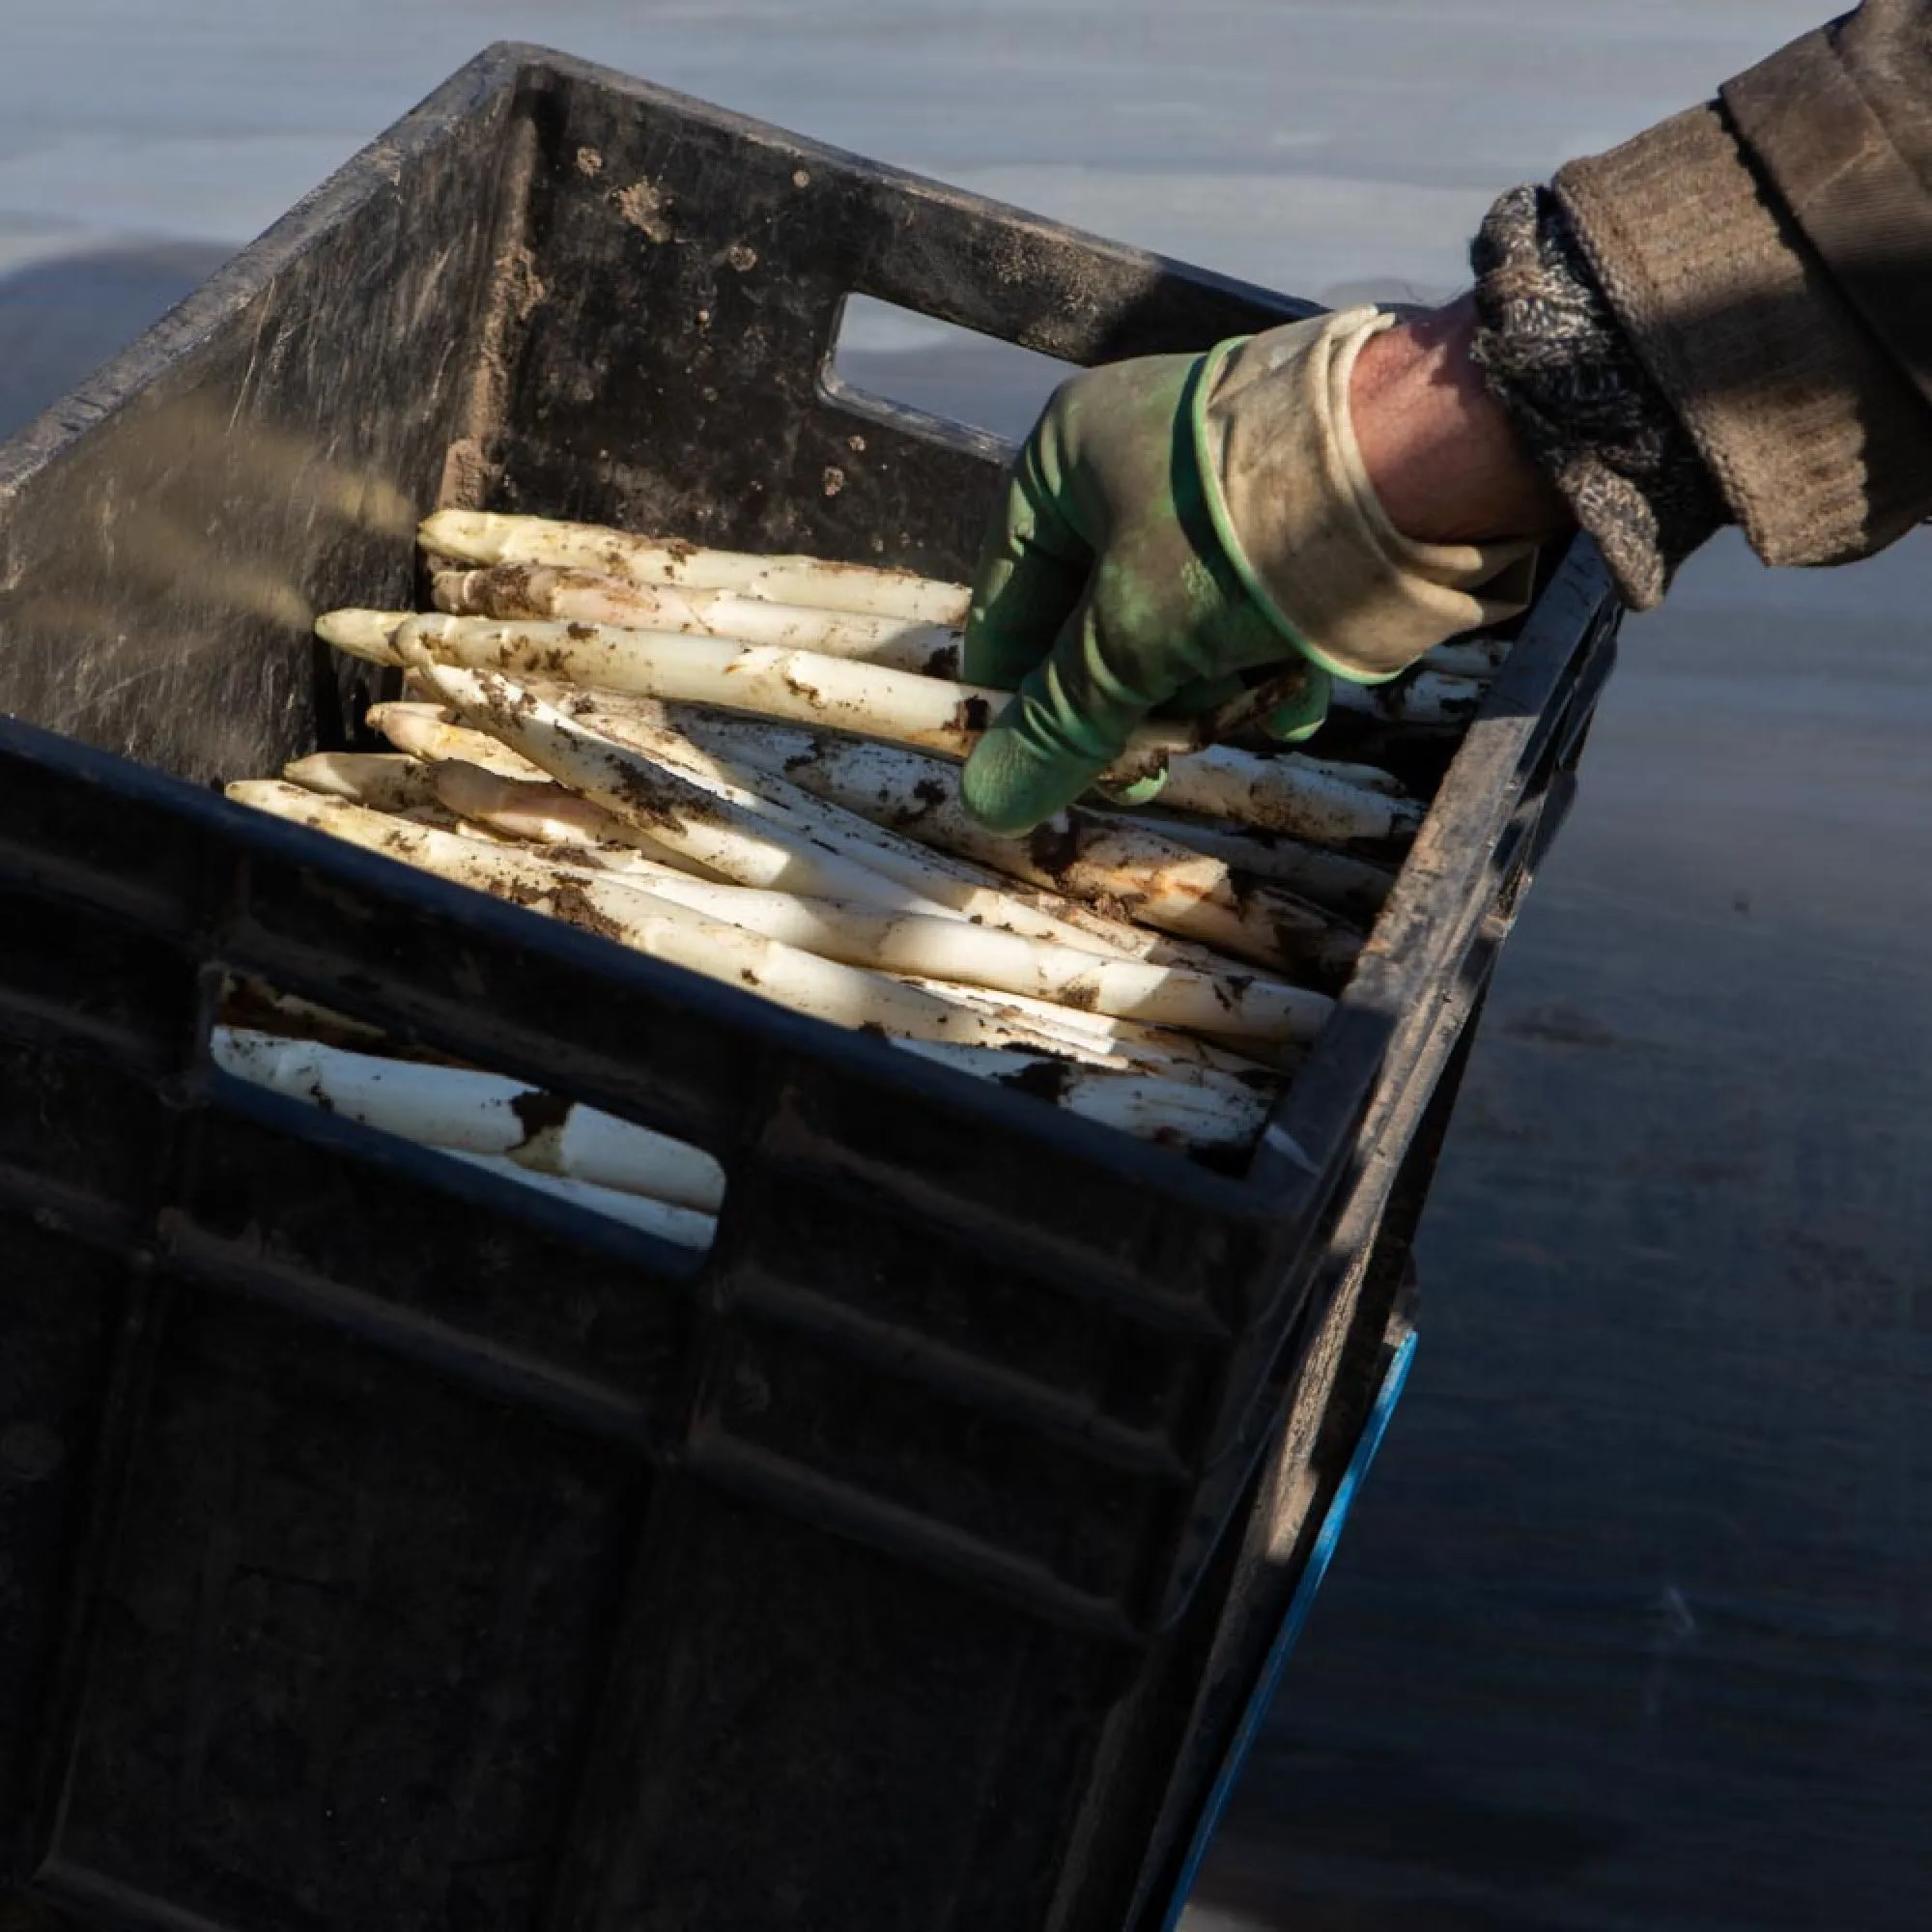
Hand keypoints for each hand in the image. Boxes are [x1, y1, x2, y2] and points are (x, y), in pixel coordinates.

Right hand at [959, 301, 1561, 836]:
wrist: (1422, 465)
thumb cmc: (1243, 537)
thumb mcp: (1132, 642)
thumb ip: (1060, 726)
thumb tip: (990, 806)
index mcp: (1065, 459)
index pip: (1007, 603)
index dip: (1022, 696)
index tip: (1050, 770)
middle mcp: (1133, 458)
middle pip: (1096, 627)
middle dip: (1134, 705)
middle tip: (1154, 771)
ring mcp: (1215, 481)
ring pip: (1175, 627)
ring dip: (1205, 693)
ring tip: (1248, 713)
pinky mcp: (1288, 508)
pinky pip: (1246, 608)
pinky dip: (1262, 663)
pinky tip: (1294, 698)